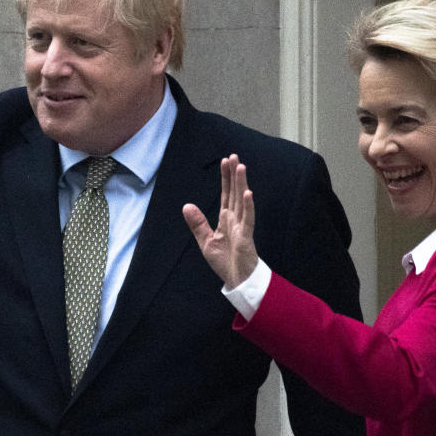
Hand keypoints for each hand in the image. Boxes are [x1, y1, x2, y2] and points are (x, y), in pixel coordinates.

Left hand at [181, 153, 259, 288]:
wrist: (237, 279)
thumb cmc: (225, 262)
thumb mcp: (206, 241)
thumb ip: (198, 223)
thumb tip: (186, 206)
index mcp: (226, 220)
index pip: (226, 194)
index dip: (225, 178)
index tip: (225, 161)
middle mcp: (235, 219)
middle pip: (234, 192)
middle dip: (234, 175)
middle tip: (234, 156)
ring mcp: (242, 226)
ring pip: (241, 201)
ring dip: (241, 184)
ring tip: (241, 167)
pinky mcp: (246, 237)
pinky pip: (248, 219)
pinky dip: (248, 206)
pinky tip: (248, 193)